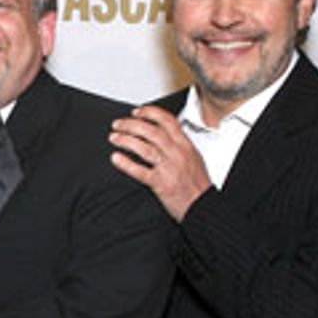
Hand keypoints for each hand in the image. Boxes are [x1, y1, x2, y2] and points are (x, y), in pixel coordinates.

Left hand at [109, 105, 211, 220]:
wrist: (203, 205)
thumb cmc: (197, 184)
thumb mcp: (194, 157)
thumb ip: (179, 144)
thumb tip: (163, 131)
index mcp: (185, 145)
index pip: (167, 120)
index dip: (149, 113)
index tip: (136, 112)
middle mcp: (176, 153)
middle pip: (151, 131)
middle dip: (131, 125)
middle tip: (118, 125)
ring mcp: (169, 168)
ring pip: (144, 148)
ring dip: (126, 140)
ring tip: (114, 138)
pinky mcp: (160, 183)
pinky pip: (140, 171)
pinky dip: (126, 164)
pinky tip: (116, 158)